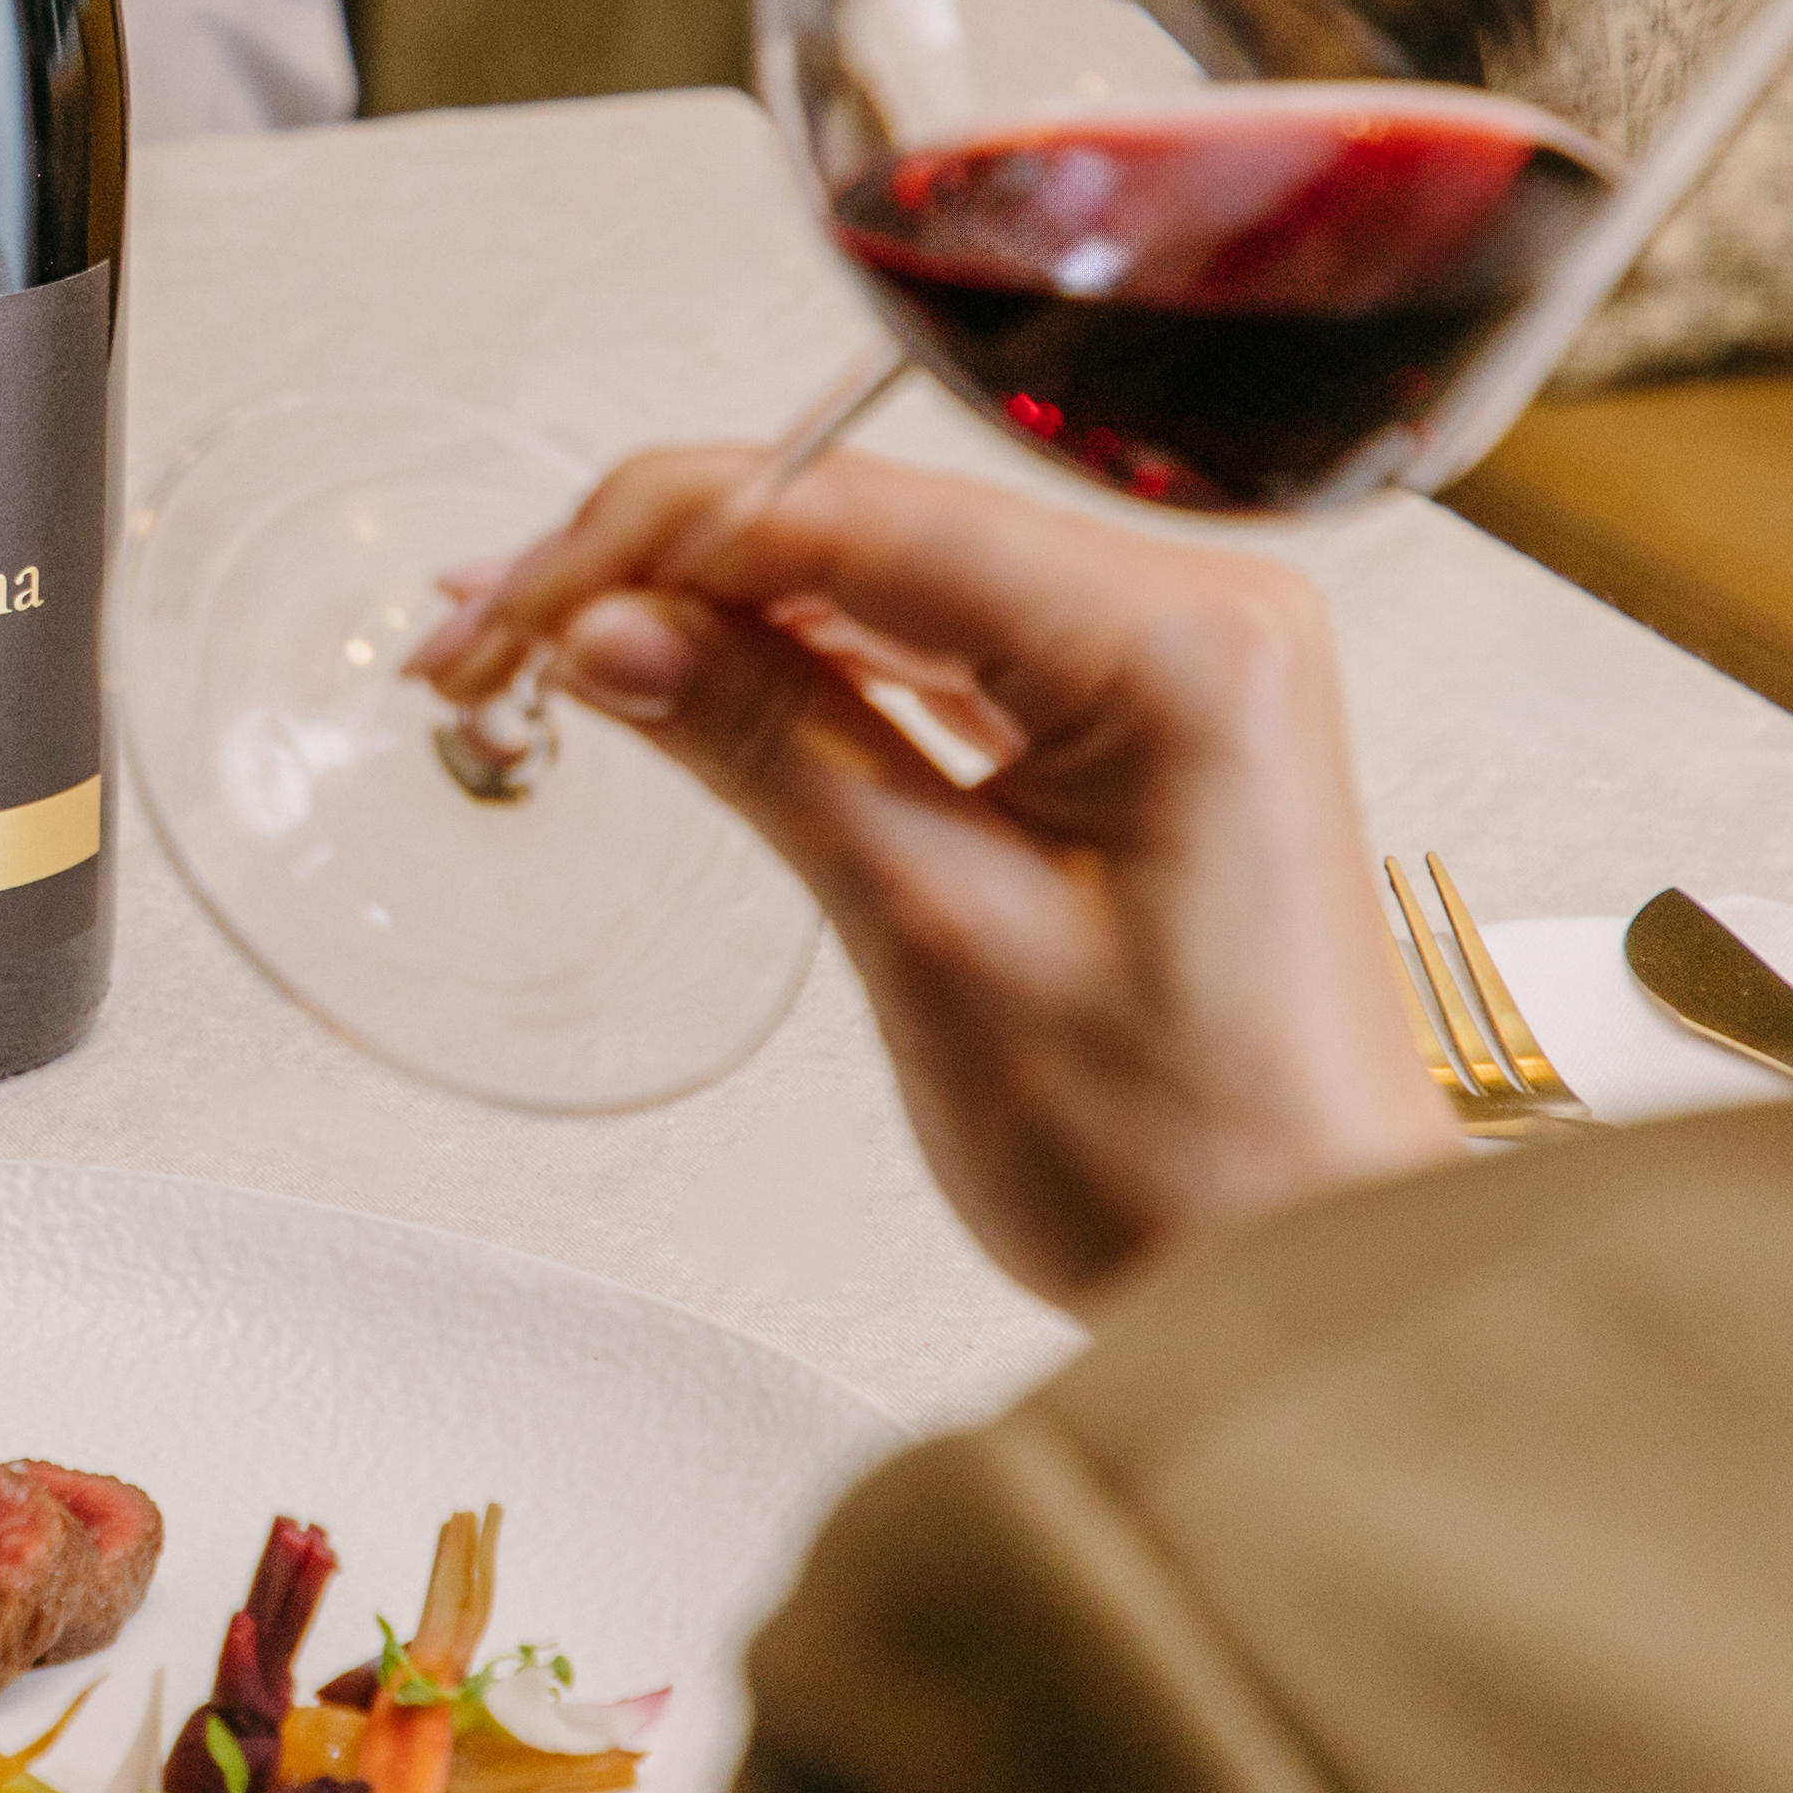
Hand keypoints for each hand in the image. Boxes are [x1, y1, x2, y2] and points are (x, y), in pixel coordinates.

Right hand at [414, 448, 1450, 1307]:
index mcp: (1175, 638)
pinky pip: (940, 644)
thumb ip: (771, 745)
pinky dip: (802, 660)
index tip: (498, 614)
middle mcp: (1194, 610)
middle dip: (653, 565)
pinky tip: (683, 672)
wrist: (1316, 1280)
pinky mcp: (1144, 722)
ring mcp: (1174, 662)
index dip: (641, 544)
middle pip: (859, 518)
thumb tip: (606, 629)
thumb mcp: (938, 934)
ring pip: (885, 572)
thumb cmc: (1190, 1157)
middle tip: (476, 644)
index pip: (847, 512)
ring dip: (710, 606)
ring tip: (538, 654)